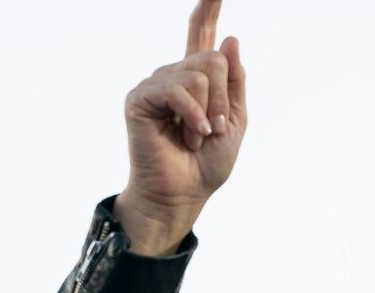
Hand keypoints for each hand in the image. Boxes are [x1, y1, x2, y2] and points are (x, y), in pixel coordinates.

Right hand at [115, 0, 246, 255]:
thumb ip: (234, 81)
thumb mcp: (234, 120)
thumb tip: (230, 38)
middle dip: (223, 98)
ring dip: (209, 111)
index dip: (207, 11)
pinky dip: (193, 114)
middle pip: (213, 57)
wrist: (185, 192)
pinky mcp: (140, 97)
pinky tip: (191, 135)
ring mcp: (155, 84)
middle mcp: (173, 76)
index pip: (200, 36)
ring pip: (199, 72)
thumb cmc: (207, 164)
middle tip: (213, 130)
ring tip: (198, 136)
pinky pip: (178, 89)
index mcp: (196, 81)